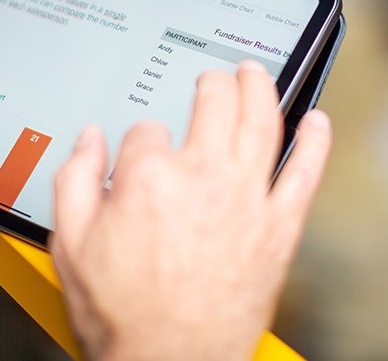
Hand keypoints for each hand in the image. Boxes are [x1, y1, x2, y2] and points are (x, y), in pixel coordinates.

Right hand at [51, 61, 332, 359]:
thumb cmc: (123, 314)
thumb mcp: (70, 245)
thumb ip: (75, 180)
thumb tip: (88, 141)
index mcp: (150, 177)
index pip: (147, 130)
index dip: (141, 139)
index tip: (142, 153)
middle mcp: (203, 177)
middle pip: (214, 104)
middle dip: (211, 83)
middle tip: (213, 77)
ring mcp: (247, 199)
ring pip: (261, 122)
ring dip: (260, 89)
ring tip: (255, 73)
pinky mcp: (279, 227)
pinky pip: (305, 172)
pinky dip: (315, 142)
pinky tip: (317, 122)